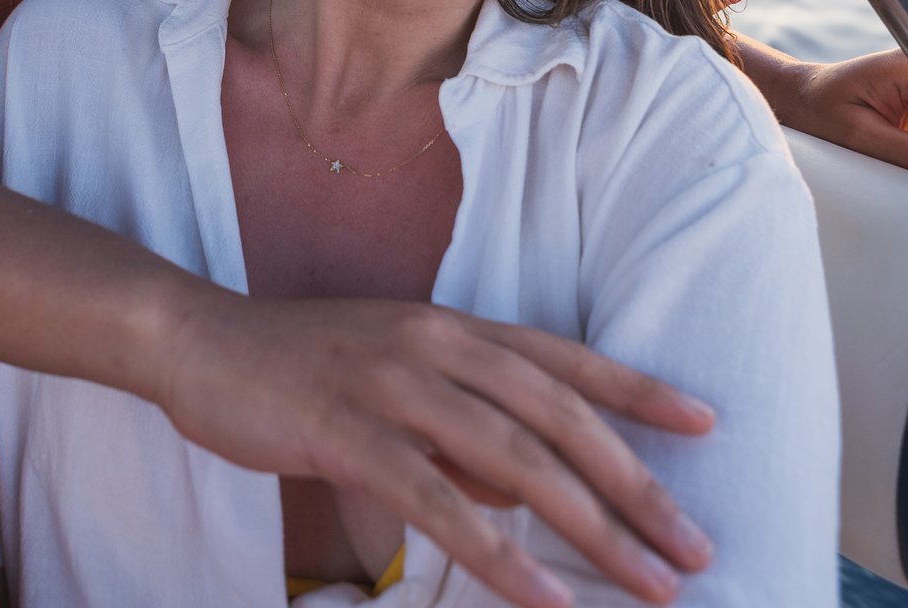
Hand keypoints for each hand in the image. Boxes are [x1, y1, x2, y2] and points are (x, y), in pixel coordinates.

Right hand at [151, 292, 715, 607]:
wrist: (200, 343)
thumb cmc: (299, 367)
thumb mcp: (394, 380)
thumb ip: (461, 425)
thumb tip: (526, 484)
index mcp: (453, 328)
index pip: (565, 358)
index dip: (639, 390)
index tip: (707, 421)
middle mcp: (438, 346)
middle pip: (561, 419)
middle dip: (638, 486)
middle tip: (697, 543)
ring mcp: (396, 386)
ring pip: (518, 462)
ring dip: (593, 530)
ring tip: (650, 583)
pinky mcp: (350, 432)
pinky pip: (442, 504)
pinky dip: (502, 556)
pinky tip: (544, 598)